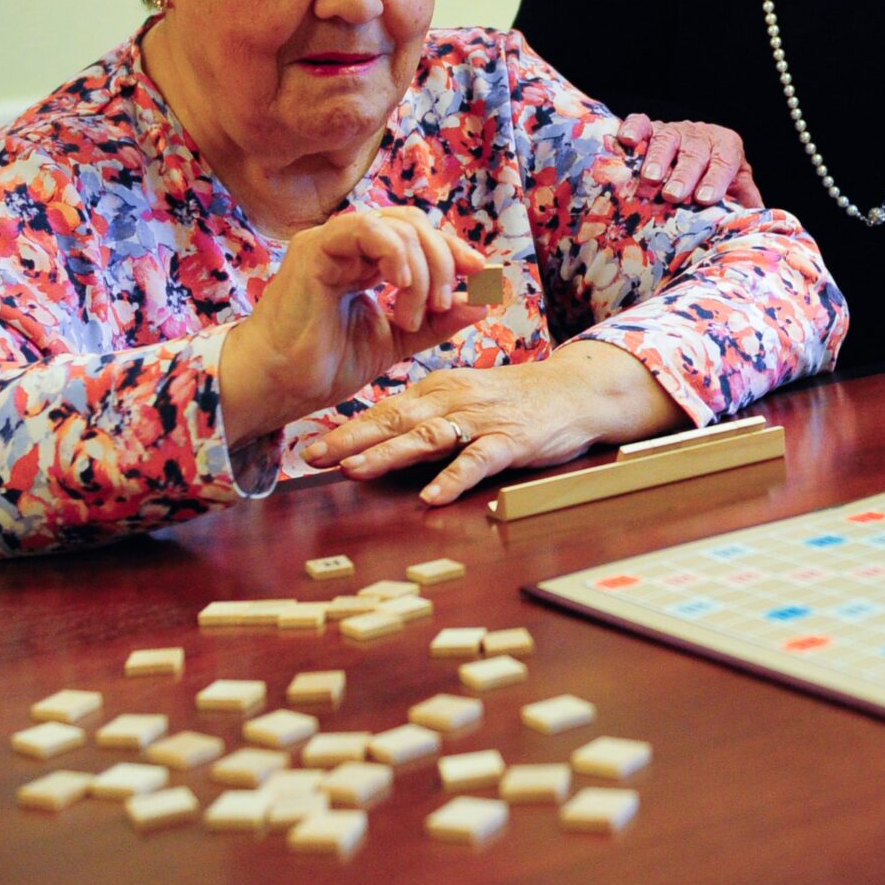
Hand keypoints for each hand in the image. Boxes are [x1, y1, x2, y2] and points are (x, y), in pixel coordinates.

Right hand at [220, 207, 490, 445]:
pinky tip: (400, 285)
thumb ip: (438, 321)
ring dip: (422, 269)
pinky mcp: (315, 249)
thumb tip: (484, 302)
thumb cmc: (326, 364)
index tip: (483, 277)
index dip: (455, 252)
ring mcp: (331, 242)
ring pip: (399, 226)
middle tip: (445, 305)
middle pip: (417, 225)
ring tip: (415, 314)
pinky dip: (394, 252)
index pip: (421, 237)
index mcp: (368, 261)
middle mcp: (350, 245)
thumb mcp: (398, 341)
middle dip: (445, 261)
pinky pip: (365, 228)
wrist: (279, 386)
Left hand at [300, 341, 686, 505]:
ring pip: (428, 436)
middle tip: (313, 457)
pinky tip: (432, 496)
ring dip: (390, 454)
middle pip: (395, 420)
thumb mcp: (466, 397)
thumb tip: (381, 438)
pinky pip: (478, 460)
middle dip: (351, 439)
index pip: (385, 409)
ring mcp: (482, 419)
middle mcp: (455, 399)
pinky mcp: (512, 440)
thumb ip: (428, 414)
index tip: (309, 447)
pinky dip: (454, 477)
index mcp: (439, 388)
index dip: (346, 428)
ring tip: (356, 470)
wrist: (576, 390)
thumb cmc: (517, 399)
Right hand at [619, 113, 760, 205]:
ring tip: (651, 178)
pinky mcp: (650, 128)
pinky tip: (628, 140)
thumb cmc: (716, 180)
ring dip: (658, 159)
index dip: (715, 180)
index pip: (724, 162)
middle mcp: (701, 136)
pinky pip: (641, 123)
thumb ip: (746, 202)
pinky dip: (634, 129)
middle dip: (684, 174)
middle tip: (675, 195)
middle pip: (695, 153)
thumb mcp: (738, 188)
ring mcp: (674, 130)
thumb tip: (755, 225)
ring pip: (667, 140)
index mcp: (727, 147)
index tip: (705, 199)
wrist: (699, 156)